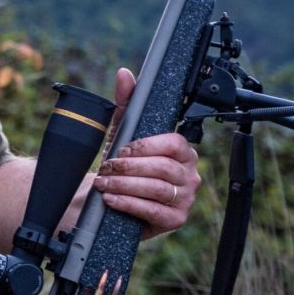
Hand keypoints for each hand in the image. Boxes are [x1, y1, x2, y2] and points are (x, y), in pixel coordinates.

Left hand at [92, 68, 200, 238]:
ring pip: (156, 188)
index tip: (121, 149)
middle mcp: (189, 174)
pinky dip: (129, 204)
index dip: (145, 146)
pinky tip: (112, 199)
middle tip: (106, 167)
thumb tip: (125, 74)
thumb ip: (126, 103)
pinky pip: (153, 210)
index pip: (173, 143)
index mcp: (183, 151)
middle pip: (163, 167)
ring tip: (104, 183)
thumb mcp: (121, 132)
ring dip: (124, 185)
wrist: (112, 199)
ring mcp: (185, 198)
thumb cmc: (122, 164)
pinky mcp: (175, 219)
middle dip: (129, 167)